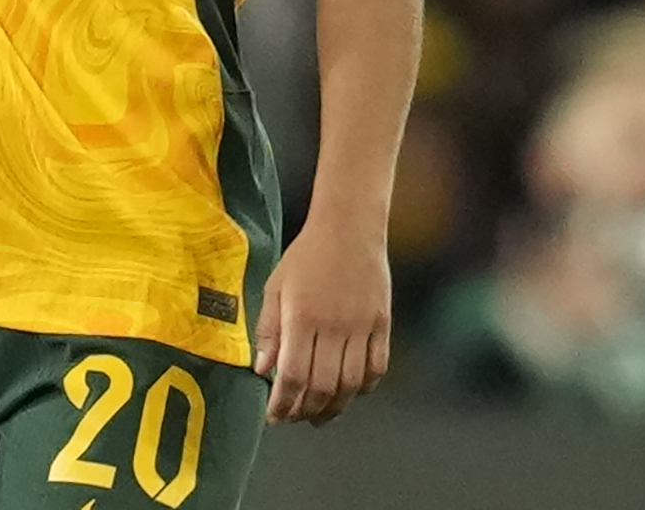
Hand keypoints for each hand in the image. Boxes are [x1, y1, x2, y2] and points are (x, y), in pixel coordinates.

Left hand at [253, 215, 391, 424]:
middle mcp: (333, 326)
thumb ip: (268, 329)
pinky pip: (376, 368)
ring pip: (351, 384)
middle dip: (305, 411)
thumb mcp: (276, 286)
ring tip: (319, 415)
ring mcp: (361, 326)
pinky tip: (350, 393)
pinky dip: (364, 388)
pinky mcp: (382, 323)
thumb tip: (262, 368)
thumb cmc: (307, 255)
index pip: (292, 376)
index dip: (282, 403)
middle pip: (322, 387)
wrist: (349, 226)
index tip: (274, 416)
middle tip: (294, 417)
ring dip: (334, 407)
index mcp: (302, 317)